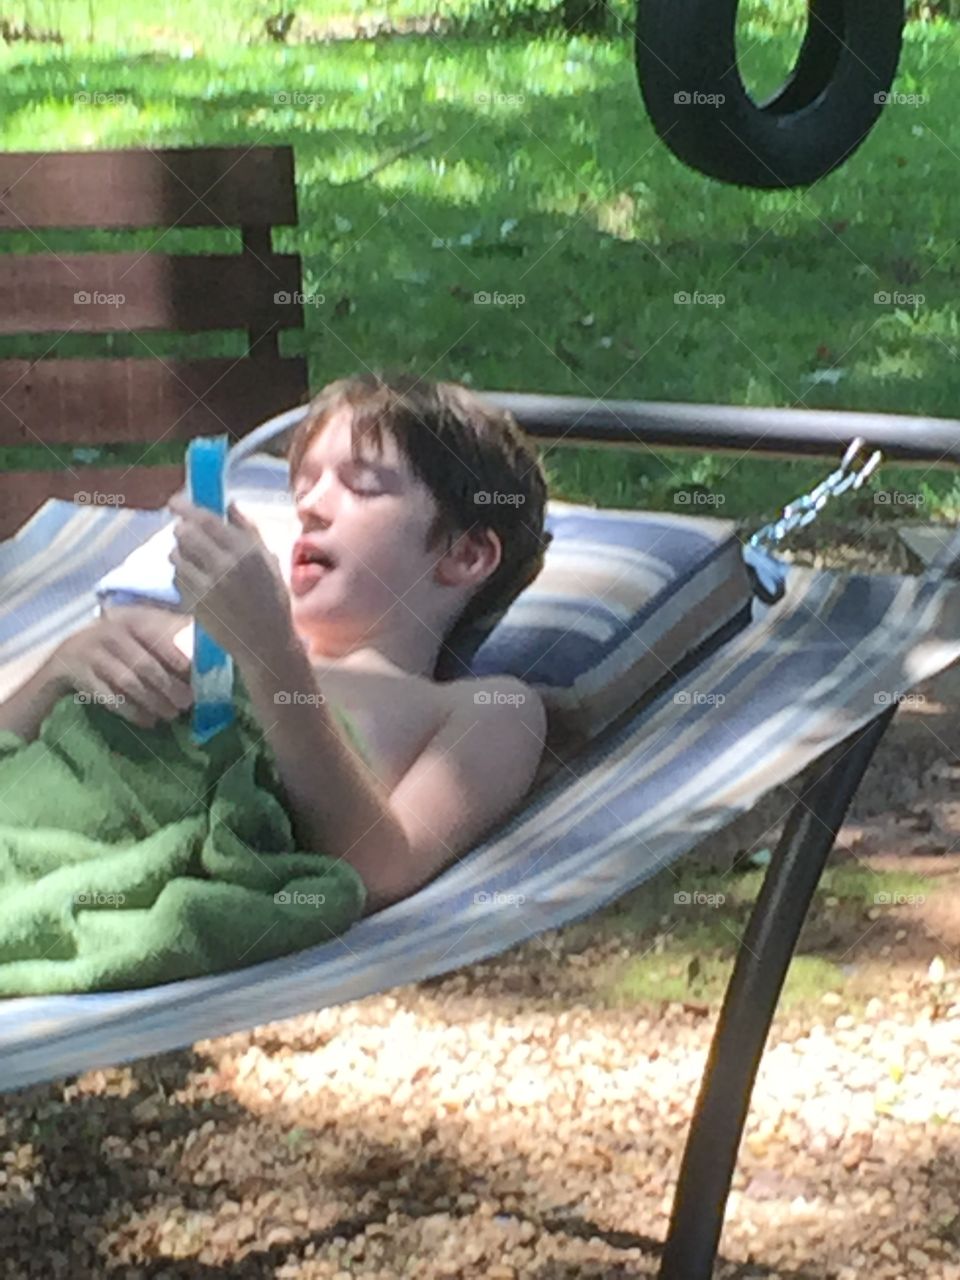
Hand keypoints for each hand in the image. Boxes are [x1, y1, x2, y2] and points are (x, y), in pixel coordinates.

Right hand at [50, 605, 193, 729]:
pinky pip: (109, 698)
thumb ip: (169, 639)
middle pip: (144, 665)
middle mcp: (111, 634)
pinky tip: (148, 721)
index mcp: (131, 621)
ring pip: (128, 682)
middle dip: (168, 686)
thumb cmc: (118, 645)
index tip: (192, 673)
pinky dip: (131, 711)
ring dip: (153, 701)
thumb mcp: (139, 633)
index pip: (156, 636)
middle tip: (187, 703)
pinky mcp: (82, 677)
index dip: (175, 655)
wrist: (67, 656)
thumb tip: (208, 654)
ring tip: (171, 714)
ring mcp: (93, 655)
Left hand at [167, 492, 293, 660]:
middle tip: (186, 532)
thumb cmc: (271, 598)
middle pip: (184, 534)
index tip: (175, 501)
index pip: (206, 520)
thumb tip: (230, 504)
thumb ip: (249, 530)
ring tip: (194, 560)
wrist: (266, 641)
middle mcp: (224, 566)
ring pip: (175, 555)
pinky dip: (182, 574)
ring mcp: (207, 586)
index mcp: (245, 552)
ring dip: (180, 552)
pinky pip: (177, 578)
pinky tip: (197, 580)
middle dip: (181, 529)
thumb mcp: (269, 560)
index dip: (185, 507)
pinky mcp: (195, 603)